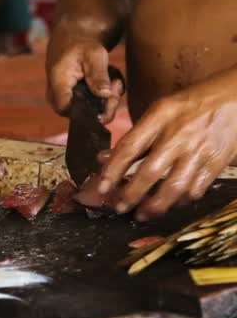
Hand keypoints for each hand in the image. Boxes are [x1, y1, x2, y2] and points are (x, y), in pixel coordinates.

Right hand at [46, 40, 123, 123]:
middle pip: (80, 115)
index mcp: (57, 85)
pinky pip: (90, 107)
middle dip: (105, 105)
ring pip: (87, 112)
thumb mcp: (94, 55)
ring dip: (107, 99)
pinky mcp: (72, 100)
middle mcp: (56, 97)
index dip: (91, 111)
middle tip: (117, 84)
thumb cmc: (82, 45)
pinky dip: (104, 97)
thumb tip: (105, 95)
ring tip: (114, 79)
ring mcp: (63, 100)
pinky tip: (109, 81)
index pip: (69, 111)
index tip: (109, 96)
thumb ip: (99, 75)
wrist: (74, 39)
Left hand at [96, 69, 236, 220]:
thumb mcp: (160, 110)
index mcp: (160, 116)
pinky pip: (195, 189)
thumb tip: (103, 159)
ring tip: (142, 215)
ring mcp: (199, 150)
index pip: (129, 147)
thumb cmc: (193, 103)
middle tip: (119, 208)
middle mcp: (178, 134)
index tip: (101, 188)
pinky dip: (181, 201)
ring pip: (174, 187)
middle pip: (149, 172)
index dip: (112, 171)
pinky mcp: (216, 162)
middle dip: (131, 194)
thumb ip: (134, 136)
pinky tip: (171, 204)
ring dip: (155, 206)